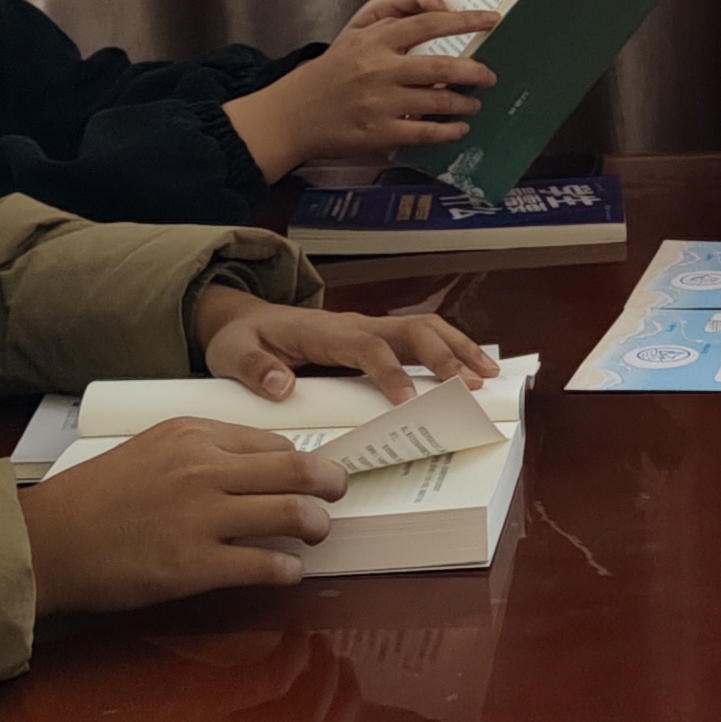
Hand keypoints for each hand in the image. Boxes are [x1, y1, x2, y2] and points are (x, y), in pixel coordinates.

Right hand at [19, 419, 347, 613]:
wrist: (48, 542)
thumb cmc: (94, 499)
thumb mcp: (150, 449)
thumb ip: (201, 452)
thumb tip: (257, 466)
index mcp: (191, 434)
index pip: (273, 439)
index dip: (304, 457)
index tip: (315, 470)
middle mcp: (202, 469)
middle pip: (297, 468)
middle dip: (330, 483)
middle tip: (338, 493)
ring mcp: (201, 517)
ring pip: (292, 513)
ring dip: (317, 524)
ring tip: (317, 532)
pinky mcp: (193, 565)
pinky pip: (265, 564)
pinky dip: (288, 568)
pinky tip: (289, 570)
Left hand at [82, 620, 370, 721]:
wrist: (39, 714)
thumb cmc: (97, 713)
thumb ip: (209, 719)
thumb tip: (255, 688)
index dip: (335, 718)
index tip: (342, 681)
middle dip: (340, 700)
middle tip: (342, 660)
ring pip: (300, 714)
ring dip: (319, 674)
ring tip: (315, 641)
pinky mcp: (200, 711)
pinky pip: (269, 684)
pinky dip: (288, 655)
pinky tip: (284, 629)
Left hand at [192, 292, 498, 402]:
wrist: (243, 319)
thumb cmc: (241, 339)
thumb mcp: (232, 354)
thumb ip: (255, 369)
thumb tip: (284, 385)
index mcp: (325, 332)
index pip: (366, 347)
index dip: (390, 373)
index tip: (409, 402)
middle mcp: (355, 325)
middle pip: (410, 330)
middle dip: (444, 356)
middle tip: (470, 387)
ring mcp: (369, 329)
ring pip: (424, 329)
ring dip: (458, 349)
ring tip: (488, 376)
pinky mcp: (377, 338)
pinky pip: (421, 339)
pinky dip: (452, 350)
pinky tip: (475, 371)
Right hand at [222, 0, 502, 175]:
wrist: (294, 114)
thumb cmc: (333, 69)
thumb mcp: (356, 30)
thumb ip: (394, 9)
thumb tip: (440, 6)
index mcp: (375, 40)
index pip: (427, 23)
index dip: (464, 20)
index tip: (492, 19)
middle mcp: (380, 69)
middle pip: (441, 66)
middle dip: (474, 72)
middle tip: (490, 76)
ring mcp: (380, 103)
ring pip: (438, 101)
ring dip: (465, 103)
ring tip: (474, 104)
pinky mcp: (379, 133)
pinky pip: (425, 132)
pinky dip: (449, 130)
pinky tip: (460, 128)